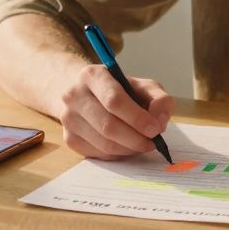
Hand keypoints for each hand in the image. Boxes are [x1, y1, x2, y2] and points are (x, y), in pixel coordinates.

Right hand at [56, 64, 173, 159]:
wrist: (88, 95)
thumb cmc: (120, 90)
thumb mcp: (142, 86)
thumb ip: (158, 99)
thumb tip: (160, 120)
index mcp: (92, 75)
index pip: (114, 100)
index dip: (137, 118)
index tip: (155, 129)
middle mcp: (74, 95)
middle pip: (108, 126)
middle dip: (135, 138)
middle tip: (153, 142)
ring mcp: (68, 118)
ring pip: (103, 143)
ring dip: (129, 149)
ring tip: (142, 144)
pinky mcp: (69, 138)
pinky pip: (98, 154)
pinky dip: (118, 154)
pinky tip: (127, 146)